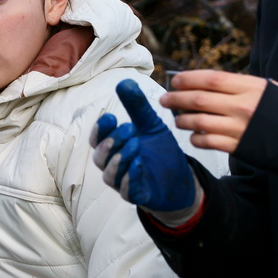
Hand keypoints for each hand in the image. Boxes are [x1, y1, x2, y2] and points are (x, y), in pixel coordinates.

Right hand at [90, 79, 194, 211]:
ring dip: (120, 159)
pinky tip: (139, 165)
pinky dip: (130, 178)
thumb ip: (137, 106)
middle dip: (112, 141)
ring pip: (110, 174)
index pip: (98, 138)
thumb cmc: (159, 151)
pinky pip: (126, 190)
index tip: (112, 118)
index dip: (101, 129)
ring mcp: (122, 182)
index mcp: (113, 146)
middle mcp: (112, 165)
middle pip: (100, 156)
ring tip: (135, 145)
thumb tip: (124, 81)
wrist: (180, 179)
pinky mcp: (136, 196)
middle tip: (129, 128)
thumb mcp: (151, 125)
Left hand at [159, 70, 274, 152]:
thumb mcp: (270, 89)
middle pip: (198, 100)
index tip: (175, 80)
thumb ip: (241, 86)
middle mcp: (242, 107)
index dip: (188, 79)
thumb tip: (210, 83)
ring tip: (178, 119)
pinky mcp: (238, 147)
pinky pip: (207, 142)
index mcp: (250, 87)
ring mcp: (239, 128)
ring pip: (198, 122)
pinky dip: (196, 139)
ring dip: (182, 120)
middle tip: (166, 99)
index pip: (210, 79)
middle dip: (176, 98)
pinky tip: (195, 136)